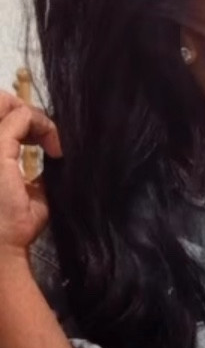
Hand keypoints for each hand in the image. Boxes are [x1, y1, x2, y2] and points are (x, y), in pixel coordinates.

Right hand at [0, 91, 61, 256]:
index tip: (51, 147)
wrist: (5, 245)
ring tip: (51, 140)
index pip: (1, 115)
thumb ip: (35, 172)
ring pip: (7, 102)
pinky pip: (22, 117)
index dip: (26, 121)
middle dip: (26, 111)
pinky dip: (44, 126)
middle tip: (48, 135)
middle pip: (0, 102)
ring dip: (35, 116)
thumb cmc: (16, 225)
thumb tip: (55, 158)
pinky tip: (56, 149)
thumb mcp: (31, 193)